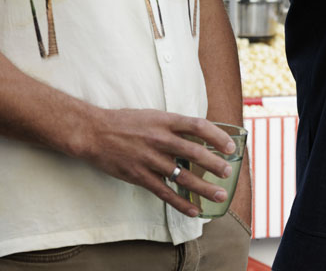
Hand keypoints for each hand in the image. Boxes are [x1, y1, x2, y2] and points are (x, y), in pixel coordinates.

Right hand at [73, 108, 237, 217]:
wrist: (94, 132)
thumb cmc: (125, 122)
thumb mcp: (152, 115)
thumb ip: (174, 126)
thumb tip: (199, 136)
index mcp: (165, 120)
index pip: (198, 126)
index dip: (217, 136)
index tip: (230, 146)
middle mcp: (159, 138)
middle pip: (194, 152)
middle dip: (214, 164)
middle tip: (228, 173)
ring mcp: (150, 159)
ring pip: (183, 175)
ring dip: (203, 187)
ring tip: (219, 195)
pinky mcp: (140, 176)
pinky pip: (165, 192)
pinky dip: (181, 203)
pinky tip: (194, 210)